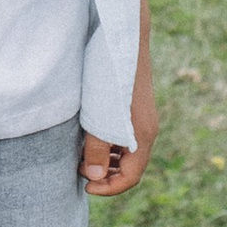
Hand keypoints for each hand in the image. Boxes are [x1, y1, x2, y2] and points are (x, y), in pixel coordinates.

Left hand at [82, 29, 159, 195]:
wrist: (122, 37)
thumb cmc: (108, 76)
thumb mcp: (97, 117)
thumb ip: (97, 149)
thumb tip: (96, 178)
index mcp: (142, 136)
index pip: (131, 177)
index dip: (108, 188)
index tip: (84, 186)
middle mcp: (146, 129)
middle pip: (130, 166)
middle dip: (106, 175)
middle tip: (79, 170)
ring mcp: (142, 117)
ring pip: (126, 151)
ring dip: (107, 160)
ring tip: (81, 156)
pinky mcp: (133, 106)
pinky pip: (125, 136)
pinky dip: (109, 144)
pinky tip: (88, 137)